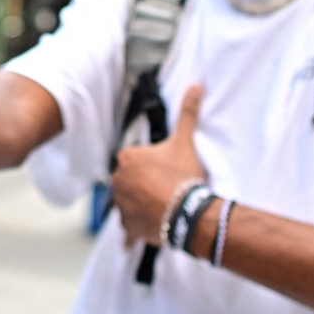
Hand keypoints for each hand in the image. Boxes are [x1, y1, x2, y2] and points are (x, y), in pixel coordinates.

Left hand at [111, 85, 206, 245]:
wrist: (187, 212)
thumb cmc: (183, 175)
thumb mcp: (185, 142)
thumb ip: (187, 113)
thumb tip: (196, 86)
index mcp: (126, 158)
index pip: (135, 160)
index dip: (151, 165)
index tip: (165, 171)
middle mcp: (117, 181)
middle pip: (130, 181)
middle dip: (144, 185)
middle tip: (166, 188)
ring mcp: (120, 205)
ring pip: (129, 203)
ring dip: (141, 205)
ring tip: (163, 206)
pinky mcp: (127, 227)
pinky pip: (130, 227)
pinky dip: (138, 227)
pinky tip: (154, 224)